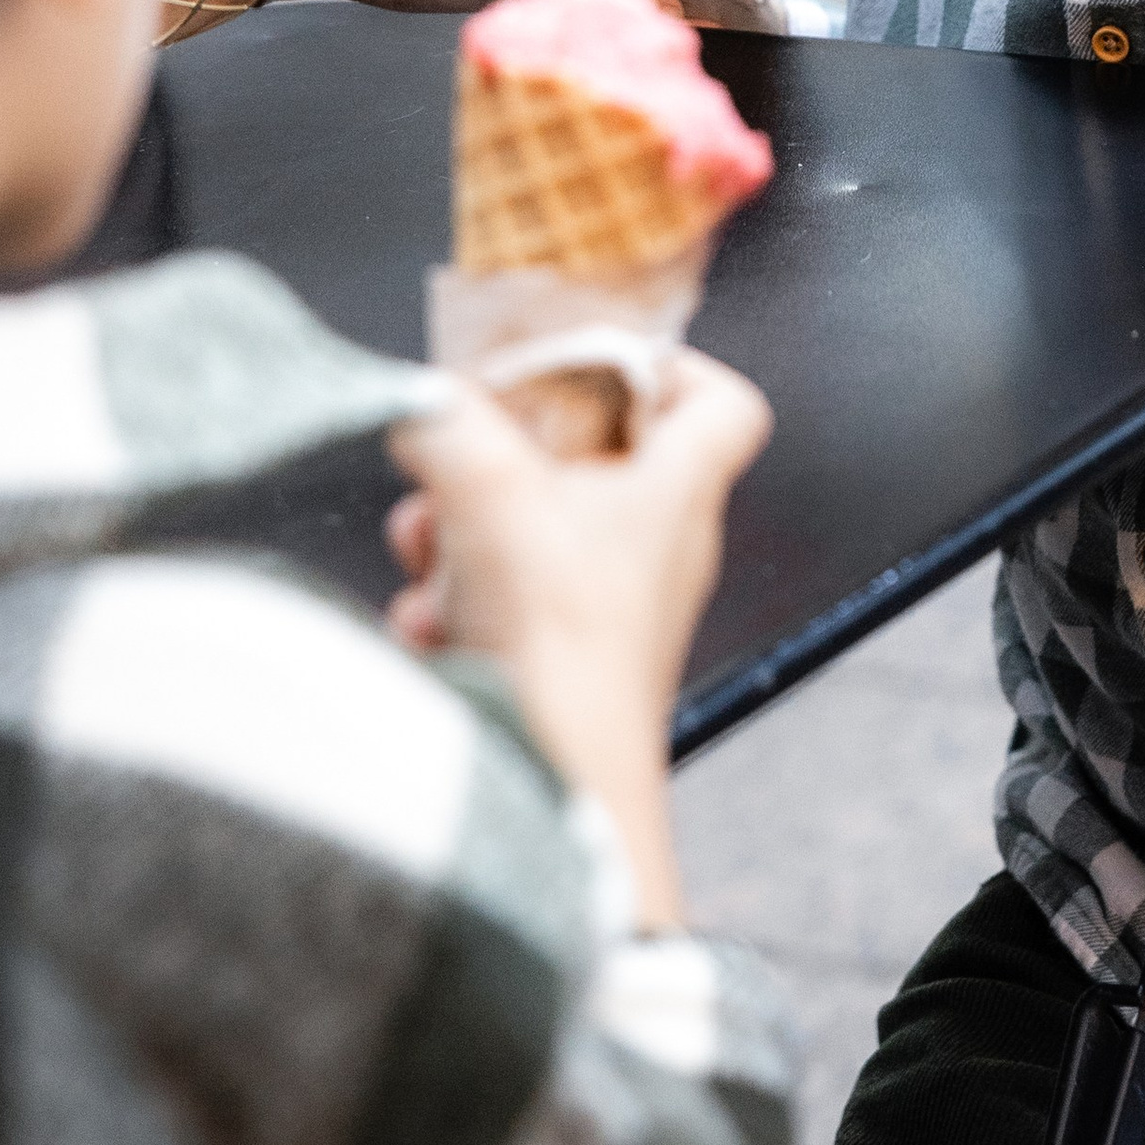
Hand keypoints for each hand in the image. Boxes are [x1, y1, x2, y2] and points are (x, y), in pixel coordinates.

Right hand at [387, 351, 772, 924]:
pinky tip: (429, 632)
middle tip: (460, 467)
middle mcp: (661, 548)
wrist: (554, 782)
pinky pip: (509, 608)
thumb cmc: (558, 639)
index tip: (596, 362)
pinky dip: (459, 612)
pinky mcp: (568, 667)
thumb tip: (420, 403)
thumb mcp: (489, 491)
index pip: (725, 405)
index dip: (670, 367)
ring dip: (465, 538)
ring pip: (537, 536)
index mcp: (678, 490)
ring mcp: (616, 611)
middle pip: (596, 466)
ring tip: (428, 557)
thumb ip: (447, 426)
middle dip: (509, 460)